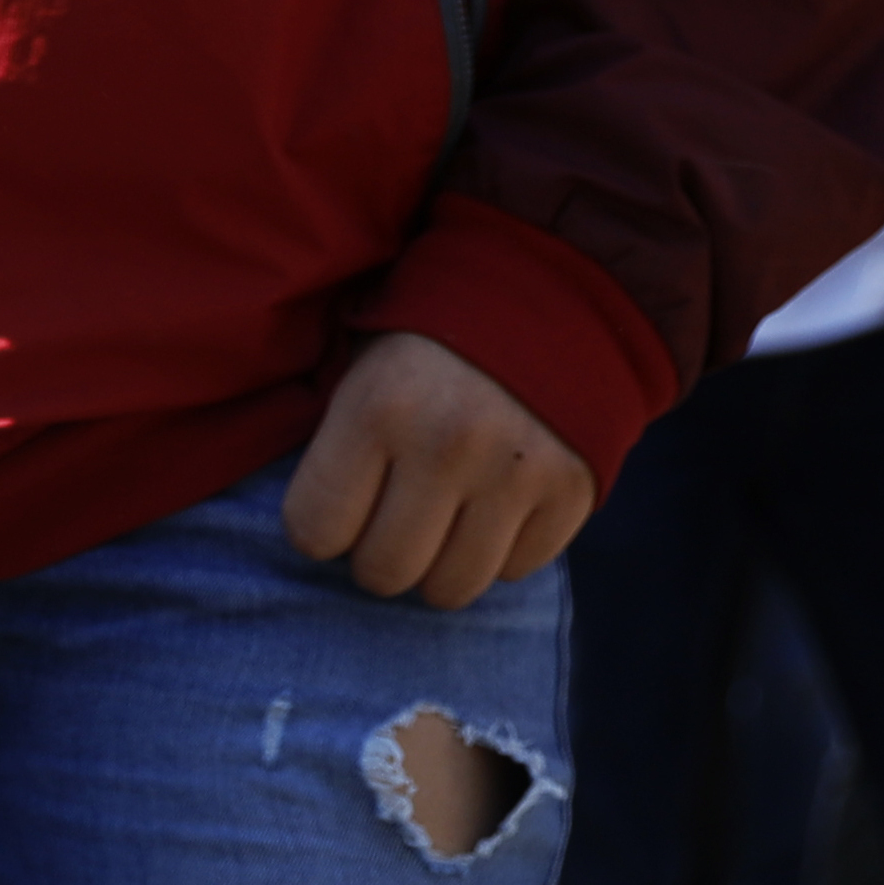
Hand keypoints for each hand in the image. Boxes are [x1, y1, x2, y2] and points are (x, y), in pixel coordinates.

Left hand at [281, 331, 587, 609]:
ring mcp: (518, 471)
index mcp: (379, 408)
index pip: (314, 531)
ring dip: (439, 564)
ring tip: (443, 518)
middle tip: (392, 517)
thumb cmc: (431, 344)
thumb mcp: (362, 366)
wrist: (555, 295)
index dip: (322, 525)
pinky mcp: (573, 490)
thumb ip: (333, 445)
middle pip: (383, 573)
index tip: (340, 503)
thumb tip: (310, 535)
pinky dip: (500, 551)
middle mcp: (449, 444)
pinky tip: (496, 504)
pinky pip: (513, 571)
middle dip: (378, 554)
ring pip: (449, 589)